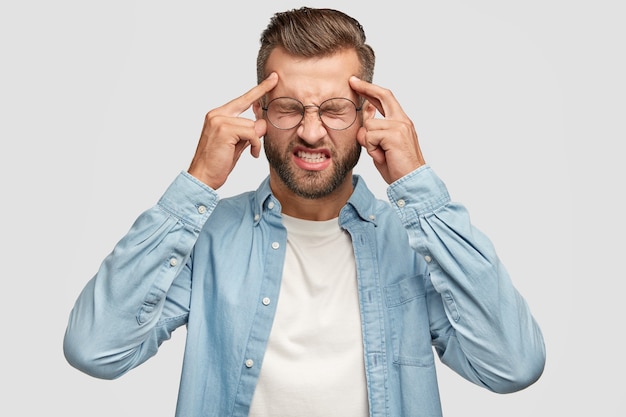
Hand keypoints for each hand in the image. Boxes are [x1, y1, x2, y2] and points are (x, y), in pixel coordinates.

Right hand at [188, 73, 278, 188]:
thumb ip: (248, 131)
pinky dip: (255, 145)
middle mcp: (217, 114)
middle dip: (258, 128)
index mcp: (218, 115)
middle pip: (250, 112)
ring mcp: (219, 120)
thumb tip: (263, 124)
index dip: (260, 89)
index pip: (243, 99)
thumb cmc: (218, 163)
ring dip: (256, 141)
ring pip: (253, 125)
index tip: (274, 78)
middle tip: (265, 122)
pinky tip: (251, 154)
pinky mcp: (224, 129)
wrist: (203, 177)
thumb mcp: (237, 144)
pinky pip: (252, 133)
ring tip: (251, 152)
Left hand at [349, 76, 424, 183]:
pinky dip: (371, 149)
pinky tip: (383, 156)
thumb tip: (364, 122)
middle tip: (352, 81)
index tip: (358, 84)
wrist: (412, 182)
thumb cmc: (398, 168)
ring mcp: (399, 126)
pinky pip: (370, 137)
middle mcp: (402, 121)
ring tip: (381, 154)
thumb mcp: (382, 148)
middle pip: (382, 96)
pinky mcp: (394, 135)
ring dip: (369, 143)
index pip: (386, 99)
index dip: (371, 90)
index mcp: (402, 122)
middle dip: (365, 88)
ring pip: (369, 126)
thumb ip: (374, 133)